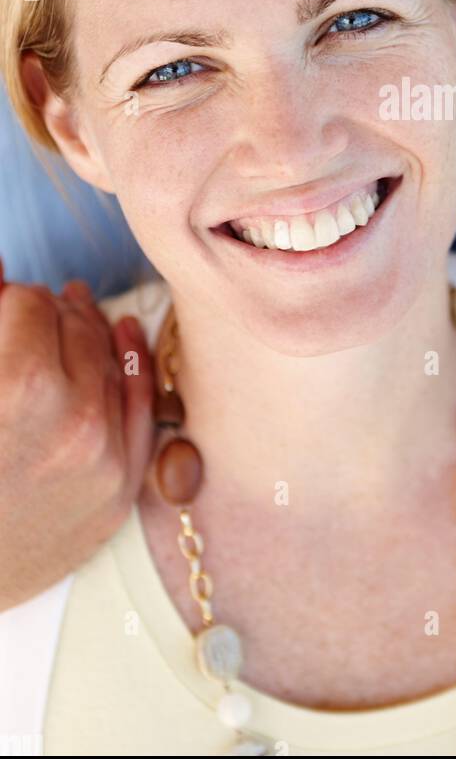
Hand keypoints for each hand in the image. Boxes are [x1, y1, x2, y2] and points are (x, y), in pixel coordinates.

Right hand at [0, 258, 155, 610]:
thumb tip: (3, 266)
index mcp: (19, 386)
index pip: (29, 303)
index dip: (10, 300)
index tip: (3, 308)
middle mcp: (72, 420)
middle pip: (74, 325)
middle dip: (49, 313)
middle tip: (29, 312)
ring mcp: (103, 459)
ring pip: (110, 359)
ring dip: (88, 333)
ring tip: (72, 314)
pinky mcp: (117, 492)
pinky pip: (139, 407)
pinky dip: (131, 366)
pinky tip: (123, 334)